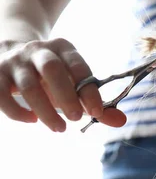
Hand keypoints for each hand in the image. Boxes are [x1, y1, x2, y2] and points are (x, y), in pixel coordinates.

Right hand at [0, 38, 125, 131]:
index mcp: (62, 49)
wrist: (8, 56)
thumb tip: (121, 121)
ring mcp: (13, 61)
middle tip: (76, 118)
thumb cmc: (50, 77)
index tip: (98, 112)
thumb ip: (96, 104)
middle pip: (52, 69)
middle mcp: (37, 50)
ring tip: (59, 128)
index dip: (89, 89)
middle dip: (66, 95)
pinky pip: (1, 94)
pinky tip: (31, 120)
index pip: (79, 66)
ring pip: (28, 84)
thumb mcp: (72, 85)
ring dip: (45, 109)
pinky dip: (16, 110)